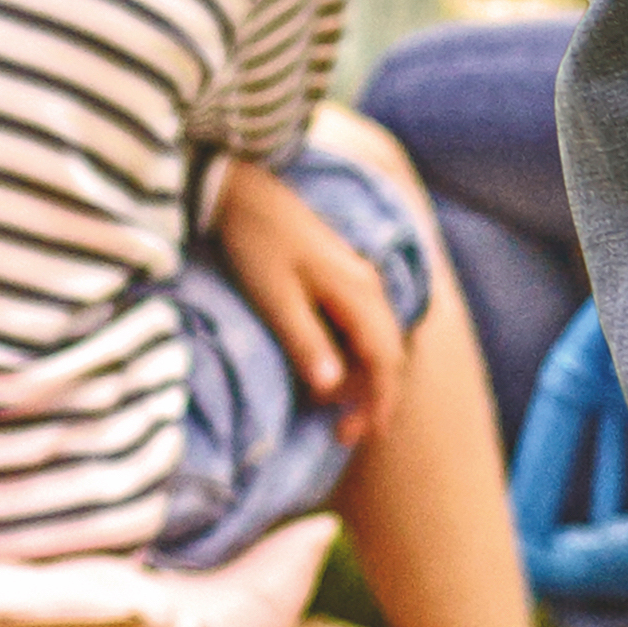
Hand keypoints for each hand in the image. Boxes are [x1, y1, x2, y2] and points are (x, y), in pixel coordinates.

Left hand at [209, 149, 403, 426]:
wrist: (239, 190)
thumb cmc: (254, 243)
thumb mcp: (274, 297)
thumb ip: (307, 342)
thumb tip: (333, 389)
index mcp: (358, 293)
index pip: (385, 360)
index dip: (377, 402)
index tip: (358, 436)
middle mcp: (368, 287)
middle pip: (388, 354)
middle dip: (371, 397)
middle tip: (343, 434)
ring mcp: (358, 280)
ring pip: (376, 342)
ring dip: (359, 378)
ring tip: (328, 407)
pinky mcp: (341, 276)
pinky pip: (360, 327)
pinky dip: (350, 356)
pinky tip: (325, 369)